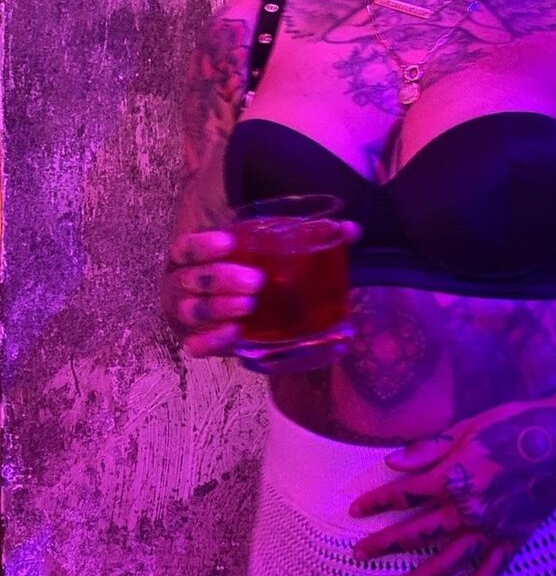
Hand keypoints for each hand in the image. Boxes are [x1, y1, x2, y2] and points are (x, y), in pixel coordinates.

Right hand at [163, 222, 362, 357]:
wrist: (236, 303)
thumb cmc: (251, 267)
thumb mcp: (270, 250)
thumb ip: (310, 237)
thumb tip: (352, 230)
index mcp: (195, 256)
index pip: (187, 247)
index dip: (203, 245)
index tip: (230, 244)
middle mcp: (184, 284)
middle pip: (192, 280)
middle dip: (221, 280)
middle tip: (256, 282)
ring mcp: (187, 314)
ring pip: (192, 312)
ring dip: (219, 309)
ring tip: (248, 307)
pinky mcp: (197, 341)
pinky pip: (195, 345)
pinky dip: (212, 340)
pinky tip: (234, 334)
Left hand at [349, 399, 555, 575]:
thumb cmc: (516, 423)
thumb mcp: (468, 426)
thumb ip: (429, 448)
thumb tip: (392, 462)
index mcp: (456, 475)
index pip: (406, 494)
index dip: (378, 502)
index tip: (356, 510)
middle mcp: (470, 508)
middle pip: (419, 532)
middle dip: (385, 544)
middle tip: (359, 554)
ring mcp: (492, 528)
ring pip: (448, 562)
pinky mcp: (513, 540)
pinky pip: (487, 574)